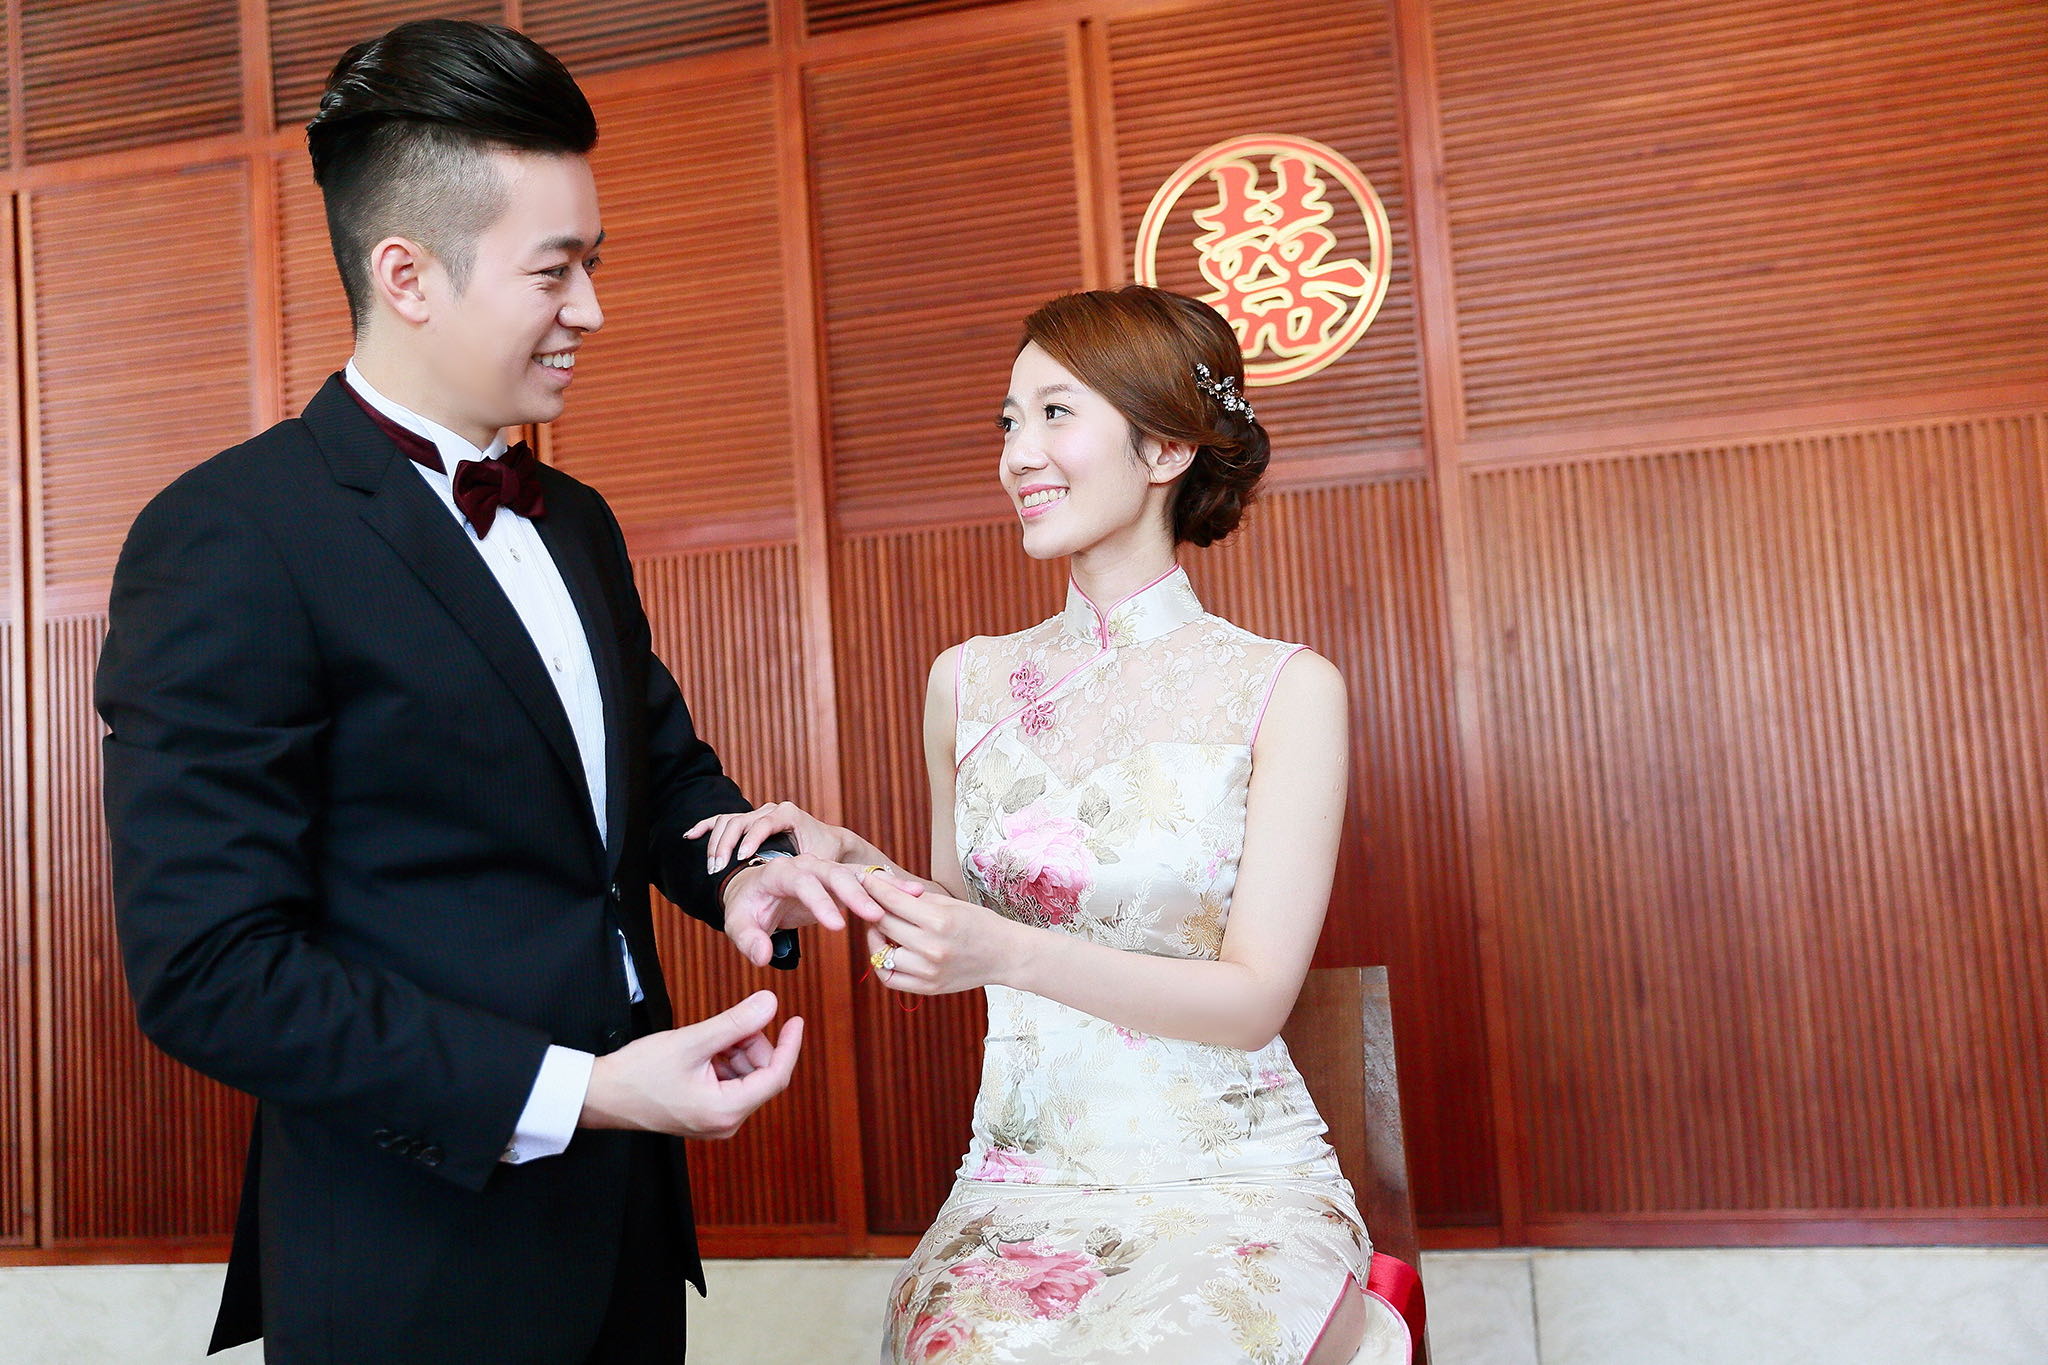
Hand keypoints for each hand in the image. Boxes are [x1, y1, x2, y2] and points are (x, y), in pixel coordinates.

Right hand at [579, 990, 802, 1139]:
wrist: (602, 1095)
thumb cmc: (639, 1073)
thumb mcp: (692, 1041)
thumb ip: (735, 1022)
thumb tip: (770, 1003)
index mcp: (726, 1111)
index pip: (776, 1076)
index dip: (789, 1045)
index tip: (795, 1019)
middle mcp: (725, 1122)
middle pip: (760, 1073)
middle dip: (749, 1043)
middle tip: (728, 1024)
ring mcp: (715, 1119)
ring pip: (744, 1074)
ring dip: (734, 1049)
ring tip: (706, 1039)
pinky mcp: (705, 1112)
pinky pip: (728, 1081)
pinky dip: (722, 1059)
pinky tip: (701, 1050)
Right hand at [687, 801, 849, 871]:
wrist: (829, 843)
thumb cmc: (826, 853)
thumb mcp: (822, 861)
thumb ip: (813, 870)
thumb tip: (801, 884)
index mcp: (788, 815)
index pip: (765, 822)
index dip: (752, 839)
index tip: (742, 857)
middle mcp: (772, 810)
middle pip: (741, 820)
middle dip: (727, 844)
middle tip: (718, 868)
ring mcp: (758, 814)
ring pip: (729, 821)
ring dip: (716, 841)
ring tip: (712, 866)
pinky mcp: (750, 822)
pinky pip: (723, 821)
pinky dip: (706, 827)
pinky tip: (690, 836)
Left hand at [721, 853, 923, 967]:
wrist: (757, 893)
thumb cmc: (748, 909)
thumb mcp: (739, 925)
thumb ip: (749, 940)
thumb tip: (764, 957)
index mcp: (780, 872)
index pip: (802, 882)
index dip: (820, 903)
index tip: (837, 927)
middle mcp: (806, 864)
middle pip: (834, 873)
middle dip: (856, 893)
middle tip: (875, 915)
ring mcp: (825, 869)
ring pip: (856, 872)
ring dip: (882, 885)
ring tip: (911, 895)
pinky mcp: (840, 878)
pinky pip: (866, 879)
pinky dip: (888, 886)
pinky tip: (913, 893)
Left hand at [863, 875, 1019, 995]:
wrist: (1006, 956)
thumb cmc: (980, 924)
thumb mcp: (951, 903)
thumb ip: (916, 897)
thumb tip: (882, 885)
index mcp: (940, 921)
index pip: (892, 901)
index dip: (875, 887)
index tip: (866, 879)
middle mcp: (932, 948)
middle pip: (883, 924)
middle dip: (873, 908)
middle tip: (872, 901)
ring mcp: (928, 971)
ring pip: (881, 952)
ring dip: (877, 937)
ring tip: (884, 928)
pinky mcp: (927, 988)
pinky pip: (889, 978)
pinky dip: (883, 964)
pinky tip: (890, 950)